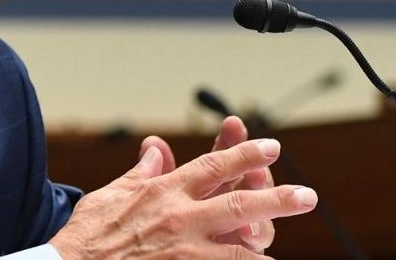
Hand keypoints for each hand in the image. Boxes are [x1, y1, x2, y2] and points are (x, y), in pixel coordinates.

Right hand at [49, 137, 316, 258]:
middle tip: (308, 196)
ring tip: (287, 244)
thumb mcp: (111, 194)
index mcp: (164, 191)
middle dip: (277, 197)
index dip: (245, 154)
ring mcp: (184, 251)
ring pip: (241, 246)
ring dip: (268, 242)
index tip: (270, 147)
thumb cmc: (87, 236)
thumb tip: (156, 148)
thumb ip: (141, 172)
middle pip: (239, 201)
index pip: (213, 166)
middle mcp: (180, 218)